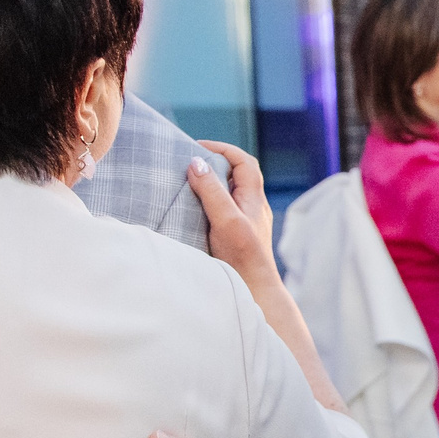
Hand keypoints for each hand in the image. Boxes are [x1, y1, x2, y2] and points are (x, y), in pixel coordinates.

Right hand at [190, 141, 273, 280]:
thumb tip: (196, 163)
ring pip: (228, 194)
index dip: (224, 149)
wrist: (254, 291)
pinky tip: (189, 210)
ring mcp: (245, 223)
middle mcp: (252, 208)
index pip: (244, 162)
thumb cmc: (243, 256)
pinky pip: (222, 211)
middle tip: (187, 162)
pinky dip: (207, 204)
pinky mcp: (235, 237)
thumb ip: (212, 191)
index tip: (197, 146)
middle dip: (214, 164)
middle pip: (236, 175)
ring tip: (184, 183)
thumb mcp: (226, 219)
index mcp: (253, 199)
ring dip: (208, 185)